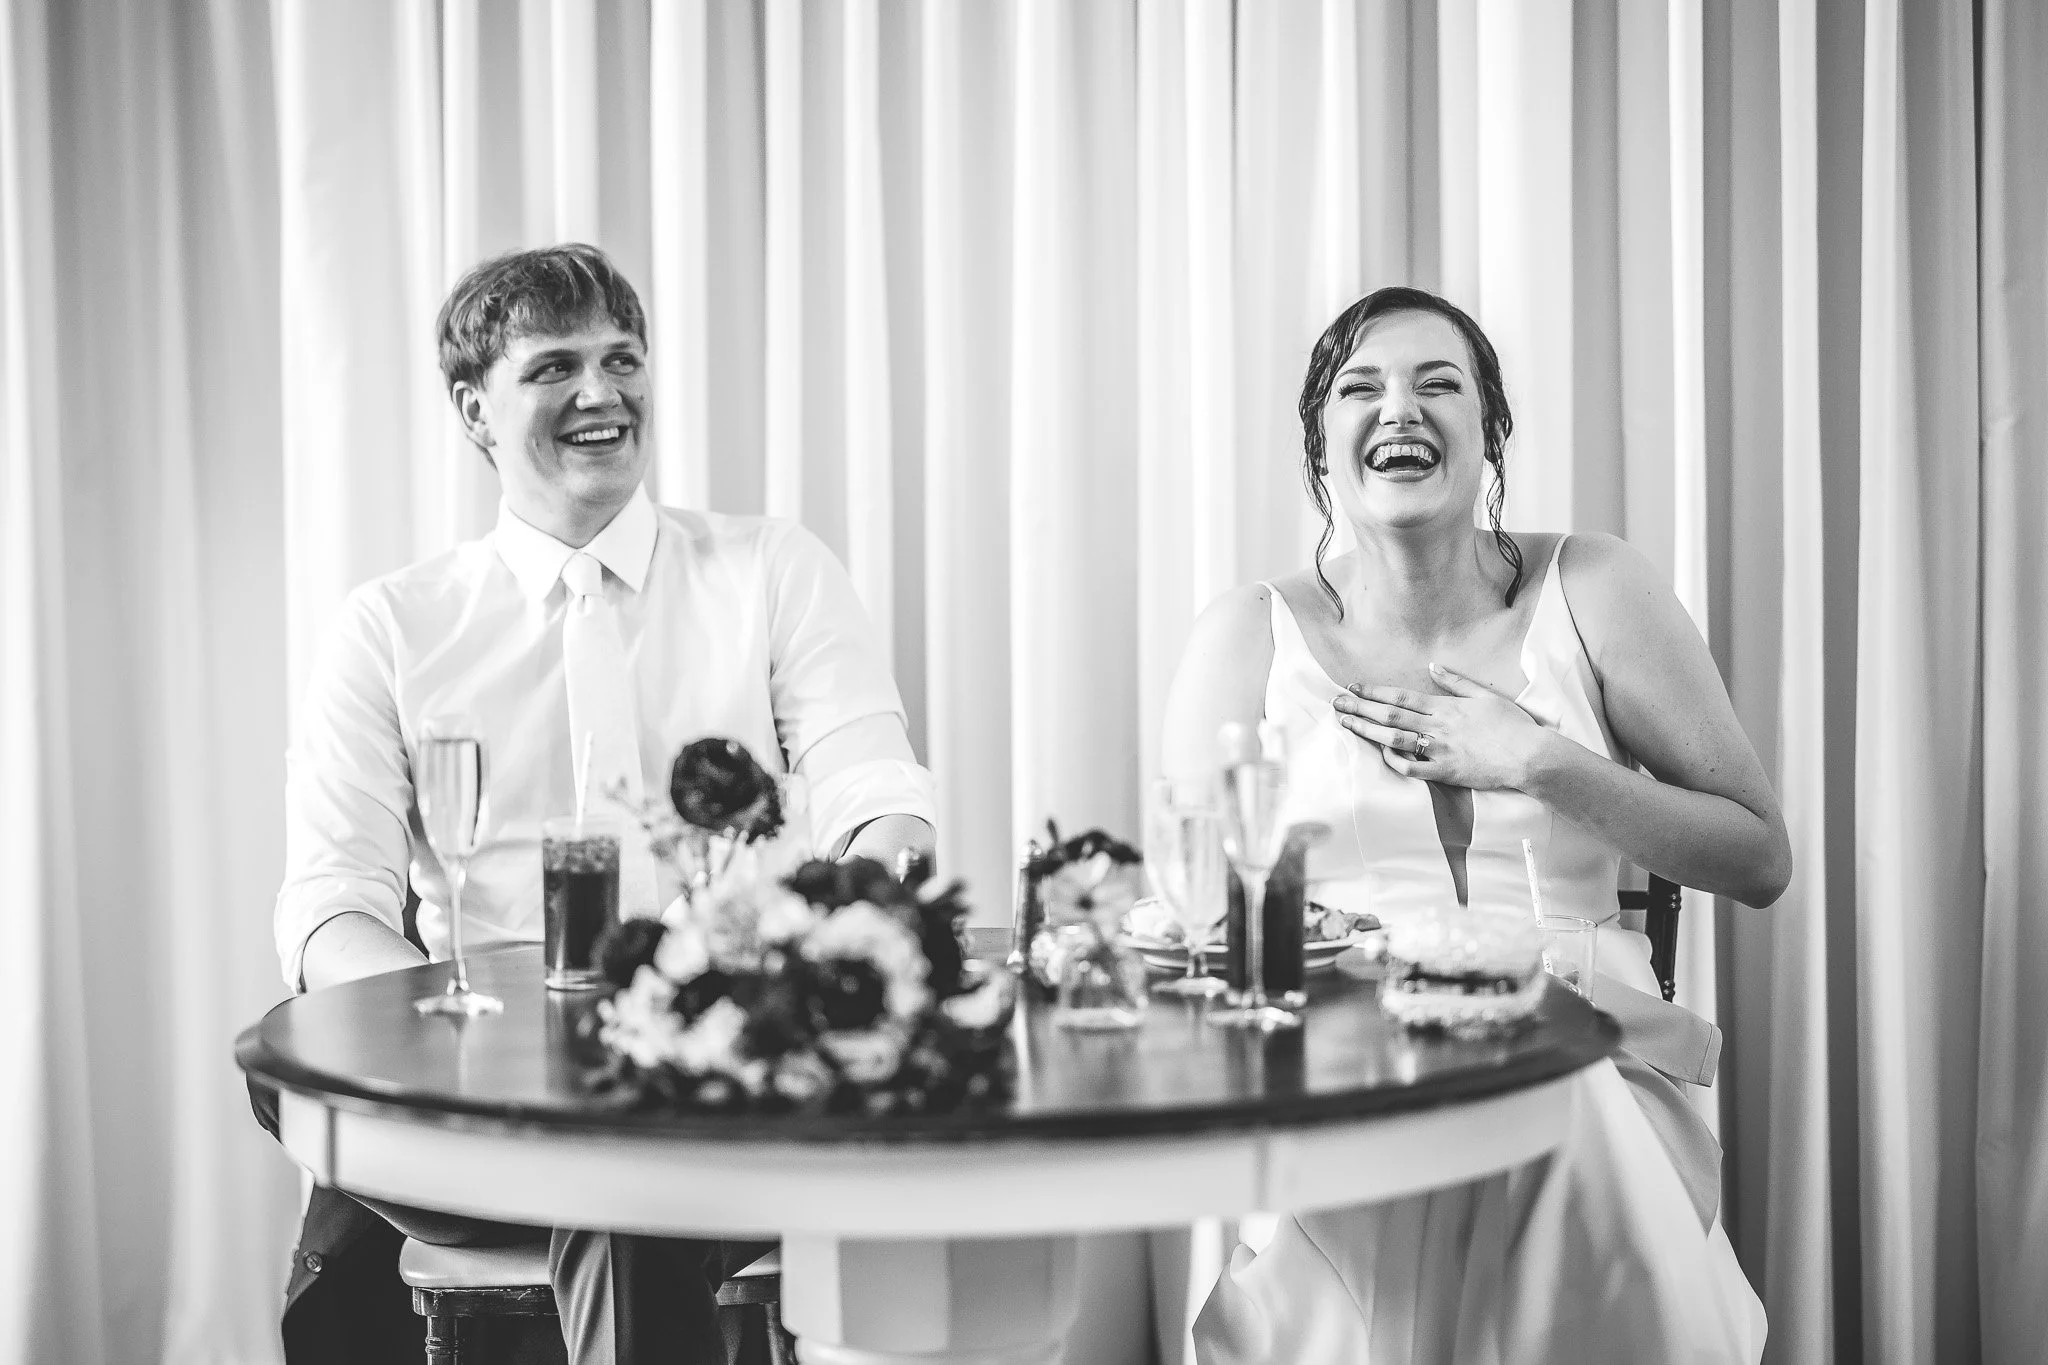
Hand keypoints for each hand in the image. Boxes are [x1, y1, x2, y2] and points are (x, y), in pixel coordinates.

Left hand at [1331, 662, 1547, 789]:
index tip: (1353, 687)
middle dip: (1361, 707)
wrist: (1530, 755)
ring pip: (1395, 737)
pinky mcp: (1446, 772)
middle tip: (1336, 702)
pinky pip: (1413, 768)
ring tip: (1347, 723)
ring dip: (1368, 729)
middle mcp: (1438, 725)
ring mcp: (1440, 749)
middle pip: (1391, 714)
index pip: (1401, 695)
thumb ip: (1456, 681)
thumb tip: (1432, 666)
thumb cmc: (1512, 725)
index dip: (1374, 691)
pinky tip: (1381, 752)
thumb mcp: (1485, 695)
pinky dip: (1394, 760)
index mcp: (1446, 706)